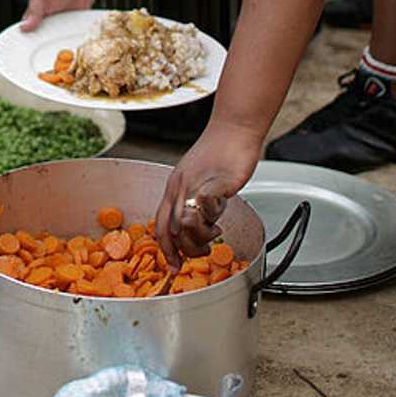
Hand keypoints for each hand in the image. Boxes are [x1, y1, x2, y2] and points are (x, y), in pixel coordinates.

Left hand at [154, 120, 262, 268]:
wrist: (234, 129)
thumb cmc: (220, 153)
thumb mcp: (201, 181)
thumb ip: (195, 202)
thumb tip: (194, 226)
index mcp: (173, 187)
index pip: (161, 226)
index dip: (166, 250)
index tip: (174, 266)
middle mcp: (179, 186)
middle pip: (173, 230)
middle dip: (186, 250)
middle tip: (201, 252)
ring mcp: (195, 184)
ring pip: (187, 222)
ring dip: (200, 237)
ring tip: (214, 232)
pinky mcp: (215, 181)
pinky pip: (207, 204)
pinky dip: (211, 216)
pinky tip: (220, 218)